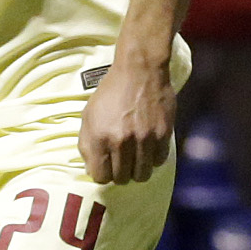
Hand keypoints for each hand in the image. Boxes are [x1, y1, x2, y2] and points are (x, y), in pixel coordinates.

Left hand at [78, 57, 174, 184]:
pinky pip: (158, 161)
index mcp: (100, 137)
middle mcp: (122, 141)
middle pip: (122, 178)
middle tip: (121, 163)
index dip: (102, 174)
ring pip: (142, 175)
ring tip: (135, 159)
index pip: (100, 176)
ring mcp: (144, 139)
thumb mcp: (88, 116)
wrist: (139, 71)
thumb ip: (87, 144)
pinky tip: (148, 149)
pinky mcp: (163, 134)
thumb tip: (92, 169)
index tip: (106, 167)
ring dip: (137, 170)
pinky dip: (153, 159)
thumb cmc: (110, 93)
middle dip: (119, 174)